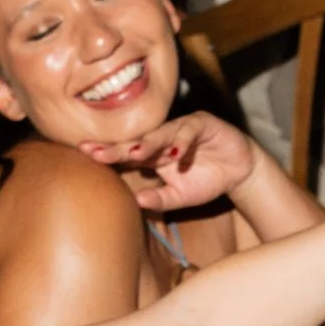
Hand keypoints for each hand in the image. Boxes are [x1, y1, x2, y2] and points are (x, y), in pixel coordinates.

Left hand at [76, 111, 256, 209]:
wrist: (239, 171)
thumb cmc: (206, 181)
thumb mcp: (181, 197)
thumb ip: (160, 200)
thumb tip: (136, 202)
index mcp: (153, 154)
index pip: (126, 153)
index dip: (108, 154)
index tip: (85, 156)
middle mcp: (163, 138)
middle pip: (137, 141)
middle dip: (117, 147)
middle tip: (97, 153)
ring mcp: (181, 128)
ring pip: (161, 133)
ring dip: (148, 143)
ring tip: (134, 153)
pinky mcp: (203, 123)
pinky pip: (189, 131)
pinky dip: (183, 143)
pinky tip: (176, 155)